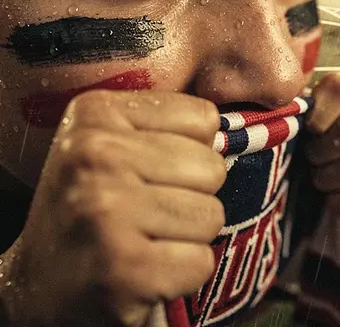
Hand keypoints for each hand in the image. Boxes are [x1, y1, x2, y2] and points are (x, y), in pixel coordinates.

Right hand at [0, 91, 225, 326]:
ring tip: (143, 241)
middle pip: (212, 167)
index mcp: (96, 113)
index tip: (146, 174)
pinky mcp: (124, 267)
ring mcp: (106, 211)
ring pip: (212, 215)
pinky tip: (143, 272)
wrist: (41, 285)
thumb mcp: (114, 145)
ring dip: (187, 238)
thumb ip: (171, 127)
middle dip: (191, 197)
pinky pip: (202, 262)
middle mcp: (95, 154)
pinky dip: (182, 274)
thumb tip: (238, 129)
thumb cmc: (94, 209)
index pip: (205, 118)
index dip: (189, 153)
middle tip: (145, 215)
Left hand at [306, 74, 339, 244]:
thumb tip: (288, 104)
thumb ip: (296, 113)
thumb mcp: (299, 133)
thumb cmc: (313, 161)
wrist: (330, 204)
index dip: (320, 113)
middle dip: (323, 152)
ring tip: (325, 183)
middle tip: (314, 162)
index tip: (309, 132)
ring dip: (330, 180)